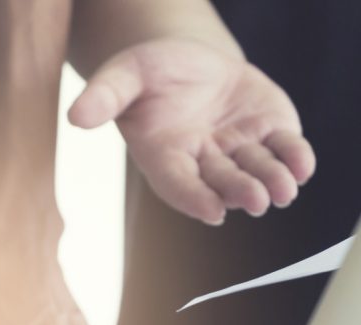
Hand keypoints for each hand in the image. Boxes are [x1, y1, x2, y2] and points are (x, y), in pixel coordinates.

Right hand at [69, 38, 315, 223]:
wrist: (189, 60)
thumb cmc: (150, 72)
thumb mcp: (123, 74)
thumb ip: (104, 95)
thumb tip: (75, 116)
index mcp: (164, 154)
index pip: (177, 182)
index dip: (194, 198)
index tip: (213, 211)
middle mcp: (202, 159)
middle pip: (221, 181)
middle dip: (240, 191)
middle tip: (257, 200)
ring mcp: (237, 147)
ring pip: (256, 170)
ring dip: (272, 182)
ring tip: (283, 190)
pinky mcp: (268, 131)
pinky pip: (285, 148)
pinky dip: (295, 159)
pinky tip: (302, 166)